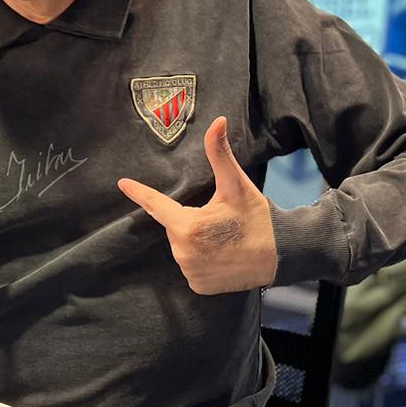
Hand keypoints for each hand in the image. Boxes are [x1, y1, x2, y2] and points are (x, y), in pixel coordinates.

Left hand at [117, 117, 276, 294]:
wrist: (282, 253)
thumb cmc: (257, 217)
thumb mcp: (236, 184)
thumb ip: (219, 153)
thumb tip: (217, 121)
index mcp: (188, 226)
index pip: (156, 205)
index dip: (139, 192)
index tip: (123, 183)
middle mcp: (184, 253)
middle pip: (175, 228)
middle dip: (190, 221)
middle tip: (219, 221)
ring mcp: (191, 272)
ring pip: (183, 248)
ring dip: (196, 241)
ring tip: (224, 239)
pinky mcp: (199, 286)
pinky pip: (192, 267)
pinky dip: (202, 260)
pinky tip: (222, 256)